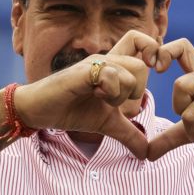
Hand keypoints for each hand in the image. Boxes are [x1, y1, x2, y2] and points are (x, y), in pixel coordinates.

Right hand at [14, 31, 161, 158]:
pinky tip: (93, 95)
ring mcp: (94, 63)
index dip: (153, 51)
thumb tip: (146, 153)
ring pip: (130, 73)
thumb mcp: (108, 124)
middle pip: (142, 65)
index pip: (142, 41)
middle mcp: (106, 60)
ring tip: (101, 99)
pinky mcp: (83, 71)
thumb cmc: (72, 111)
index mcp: (114, 67)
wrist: (40, 112)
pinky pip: (111, 76)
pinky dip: (108, 92)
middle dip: (135, 91)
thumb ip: (129, 134)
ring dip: (120, 95)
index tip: (153, 73)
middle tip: (115, 101)